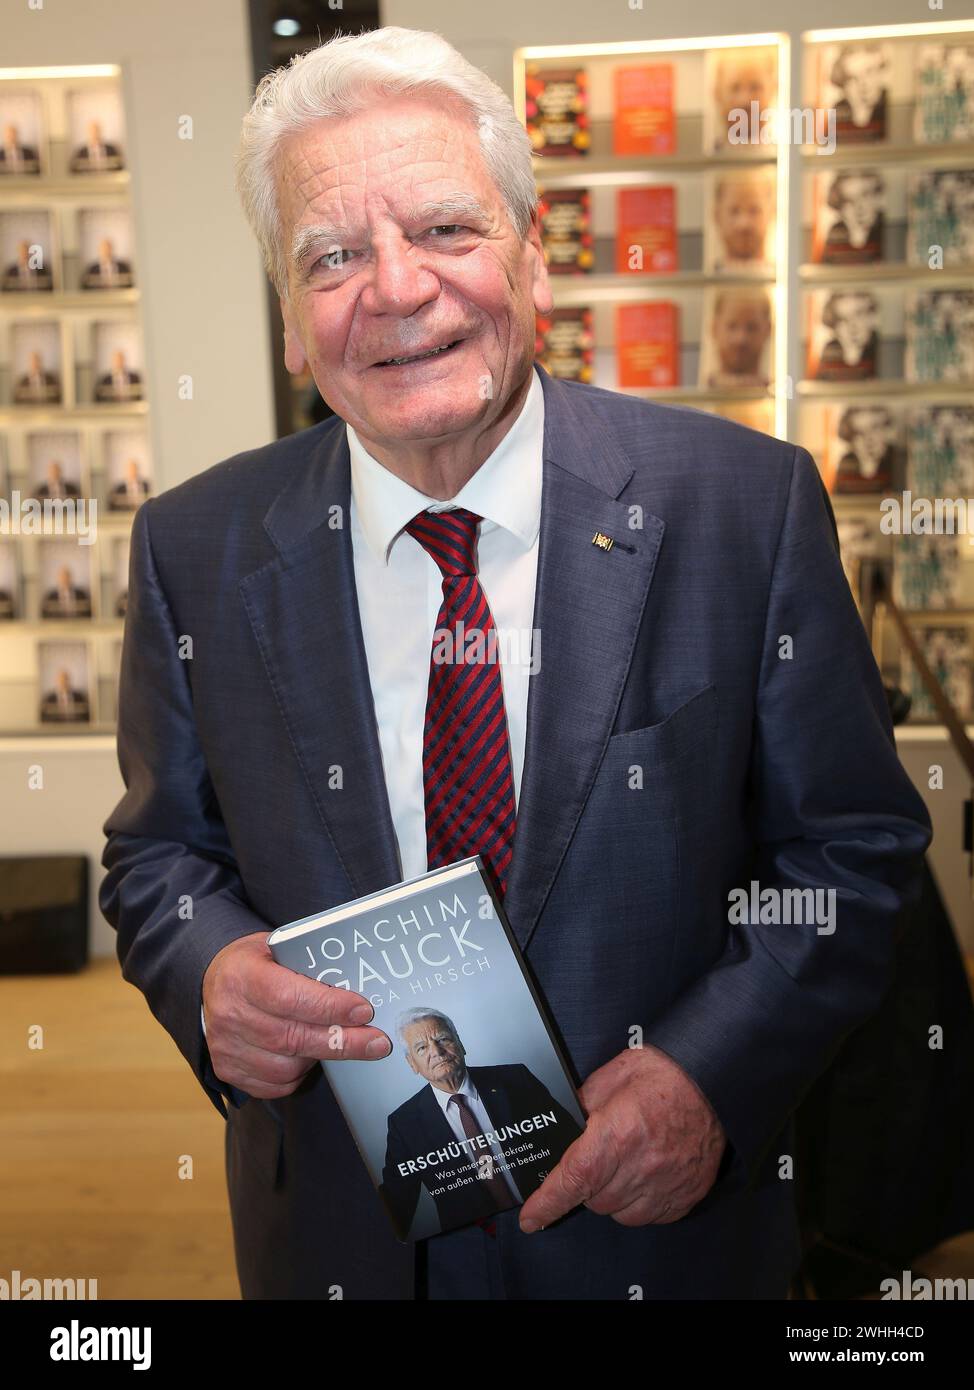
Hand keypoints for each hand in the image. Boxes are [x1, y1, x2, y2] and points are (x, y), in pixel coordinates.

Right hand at [202, 931, 391, 1098]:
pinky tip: (308, 1055)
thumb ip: (309, 965)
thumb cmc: (255, 963)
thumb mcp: (277, 947)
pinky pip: (275, 1085)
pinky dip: (299, 1074)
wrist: (213, 981)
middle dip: (342, 1042)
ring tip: (336, 1040)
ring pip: (287, 1067)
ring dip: (320, 1057)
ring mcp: (225, 1046)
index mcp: (241, 976)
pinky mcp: (227, 1070)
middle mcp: (229, 1014)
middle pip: (293, 1038)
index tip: (363, 1011)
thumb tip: (359, 986)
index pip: (289, 997)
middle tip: (376, 1042)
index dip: (329, 1007)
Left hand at [519, 1045, 725, 1232]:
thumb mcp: (612, 1077)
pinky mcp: (687, 1196)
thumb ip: (582, 1106)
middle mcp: (642, 1167)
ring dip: (613, 1196)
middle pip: (595, 1200)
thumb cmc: (664, 1073)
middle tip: (599, 1156)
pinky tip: (646, 1175)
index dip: (548, 1204)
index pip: (574, 1180)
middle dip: (587, 1184)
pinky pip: (651, 1217)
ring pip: (620, 1214)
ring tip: (625, 1163)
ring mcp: (667, 1186)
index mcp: (618, 1135)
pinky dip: (641, 1203)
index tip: (531, 1219)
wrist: (713, 1080)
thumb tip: (565, 1128)